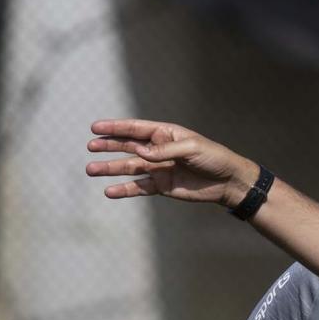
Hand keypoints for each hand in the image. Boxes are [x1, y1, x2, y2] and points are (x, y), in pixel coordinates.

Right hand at [86, 119, 258, 206]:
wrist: (228, 182)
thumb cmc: (214, 158)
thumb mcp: (192, 149)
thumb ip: (165, 150)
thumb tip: (140, 152)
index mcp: (166, 134)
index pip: (136, 129)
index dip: (116, 128)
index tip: (95, 128)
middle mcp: (158, 150)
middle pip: (128, 146)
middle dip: (108, 146)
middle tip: (90, 146)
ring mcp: (158, 168)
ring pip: (129, 167)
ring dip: (110, 168)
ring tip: (90, 169)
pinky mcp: (161, 186)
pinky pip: (138, 187)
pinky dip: (124, 190)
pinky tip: (108, 191)